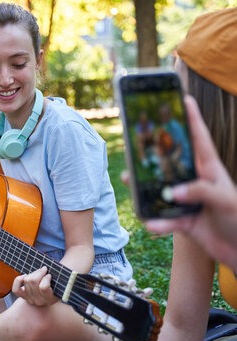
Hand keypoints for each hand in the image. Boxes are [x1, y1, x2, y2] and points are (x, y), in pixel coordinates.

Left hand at [12, 267, 58, 306]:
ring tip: (38, 273)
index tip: (49, 275)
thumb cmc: (56, 287)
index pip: (43, 287)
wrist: (49, 297)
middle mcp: (38, 301)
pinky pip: (15, 289)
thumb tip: (54, 271)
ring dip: (32, 273)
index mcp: (50, 299)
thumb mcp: (60, 285)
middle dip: (39, 272)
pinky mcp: (23, 296)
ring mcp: (29, 299)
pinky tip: (25, 276)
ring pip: (26, 280)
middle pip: (33, 281)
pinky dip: (19, 280)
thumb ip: (59, 279)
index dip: (46, 277)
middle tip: (44, 270)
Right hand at [145, 96, 236, 271]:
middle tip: (135, 147)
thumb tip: (171, 192)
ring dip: (144, 189)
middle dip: (152, 154)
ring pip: (159, 189)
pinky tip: (153, 225)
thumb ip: (200, 191)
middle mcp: (195, 181)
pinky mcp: (182, 220)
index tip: (183, 98)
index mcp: (210, 169)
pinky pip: (163, 219)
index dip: (192, 118)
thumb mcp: (225, 200)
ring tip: (131, 185)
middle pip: (169, 162)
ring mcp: (187, 200)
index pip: (199, 139)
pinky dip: (157, 223)